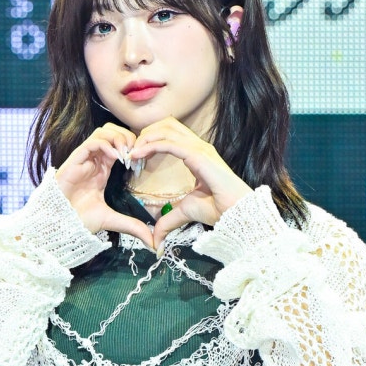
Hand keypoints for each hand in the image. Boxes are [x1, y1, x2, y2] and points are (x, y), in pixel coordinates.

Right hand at [55, 123, 154, 248]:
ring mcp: (85, 158)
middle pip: (112, 131)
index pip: (119, 143)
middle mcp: (94, 160)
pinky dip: (106, 145)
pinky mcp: (76, 160)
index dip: (132, 146)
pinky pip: (92, 142)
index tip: (140, 161)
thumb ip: (132, 226)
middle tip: (135, 153)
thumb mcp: (112, 220)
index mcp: (103, 168)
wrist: (62, 224)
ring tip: (126, 154)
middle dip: (127, 137)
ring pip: (103, 132)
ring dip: (118, 138)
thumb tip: (152, 241)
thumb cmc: (81, 220)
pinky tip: (115, 158)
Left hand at [130, 117, 252, 250]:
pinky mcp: (198, 154)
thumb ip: (168, 221)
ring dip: (145, 138)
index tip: (135, 157)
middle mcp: (198, 146)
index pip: (170, 136)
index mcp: (196, 154)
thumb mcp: (185, 213)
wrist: (234, 212)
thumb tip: (155, 241)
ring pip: (166, 129)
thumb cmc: (217, 209)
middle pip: (166, 125)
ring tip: (132, 152)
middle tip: (130, 151)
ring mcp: (199, 148)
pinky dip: (150, 146)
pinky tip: (137, 155)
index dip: (150, 141)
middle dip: (146, 134)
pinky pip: (169, 143)